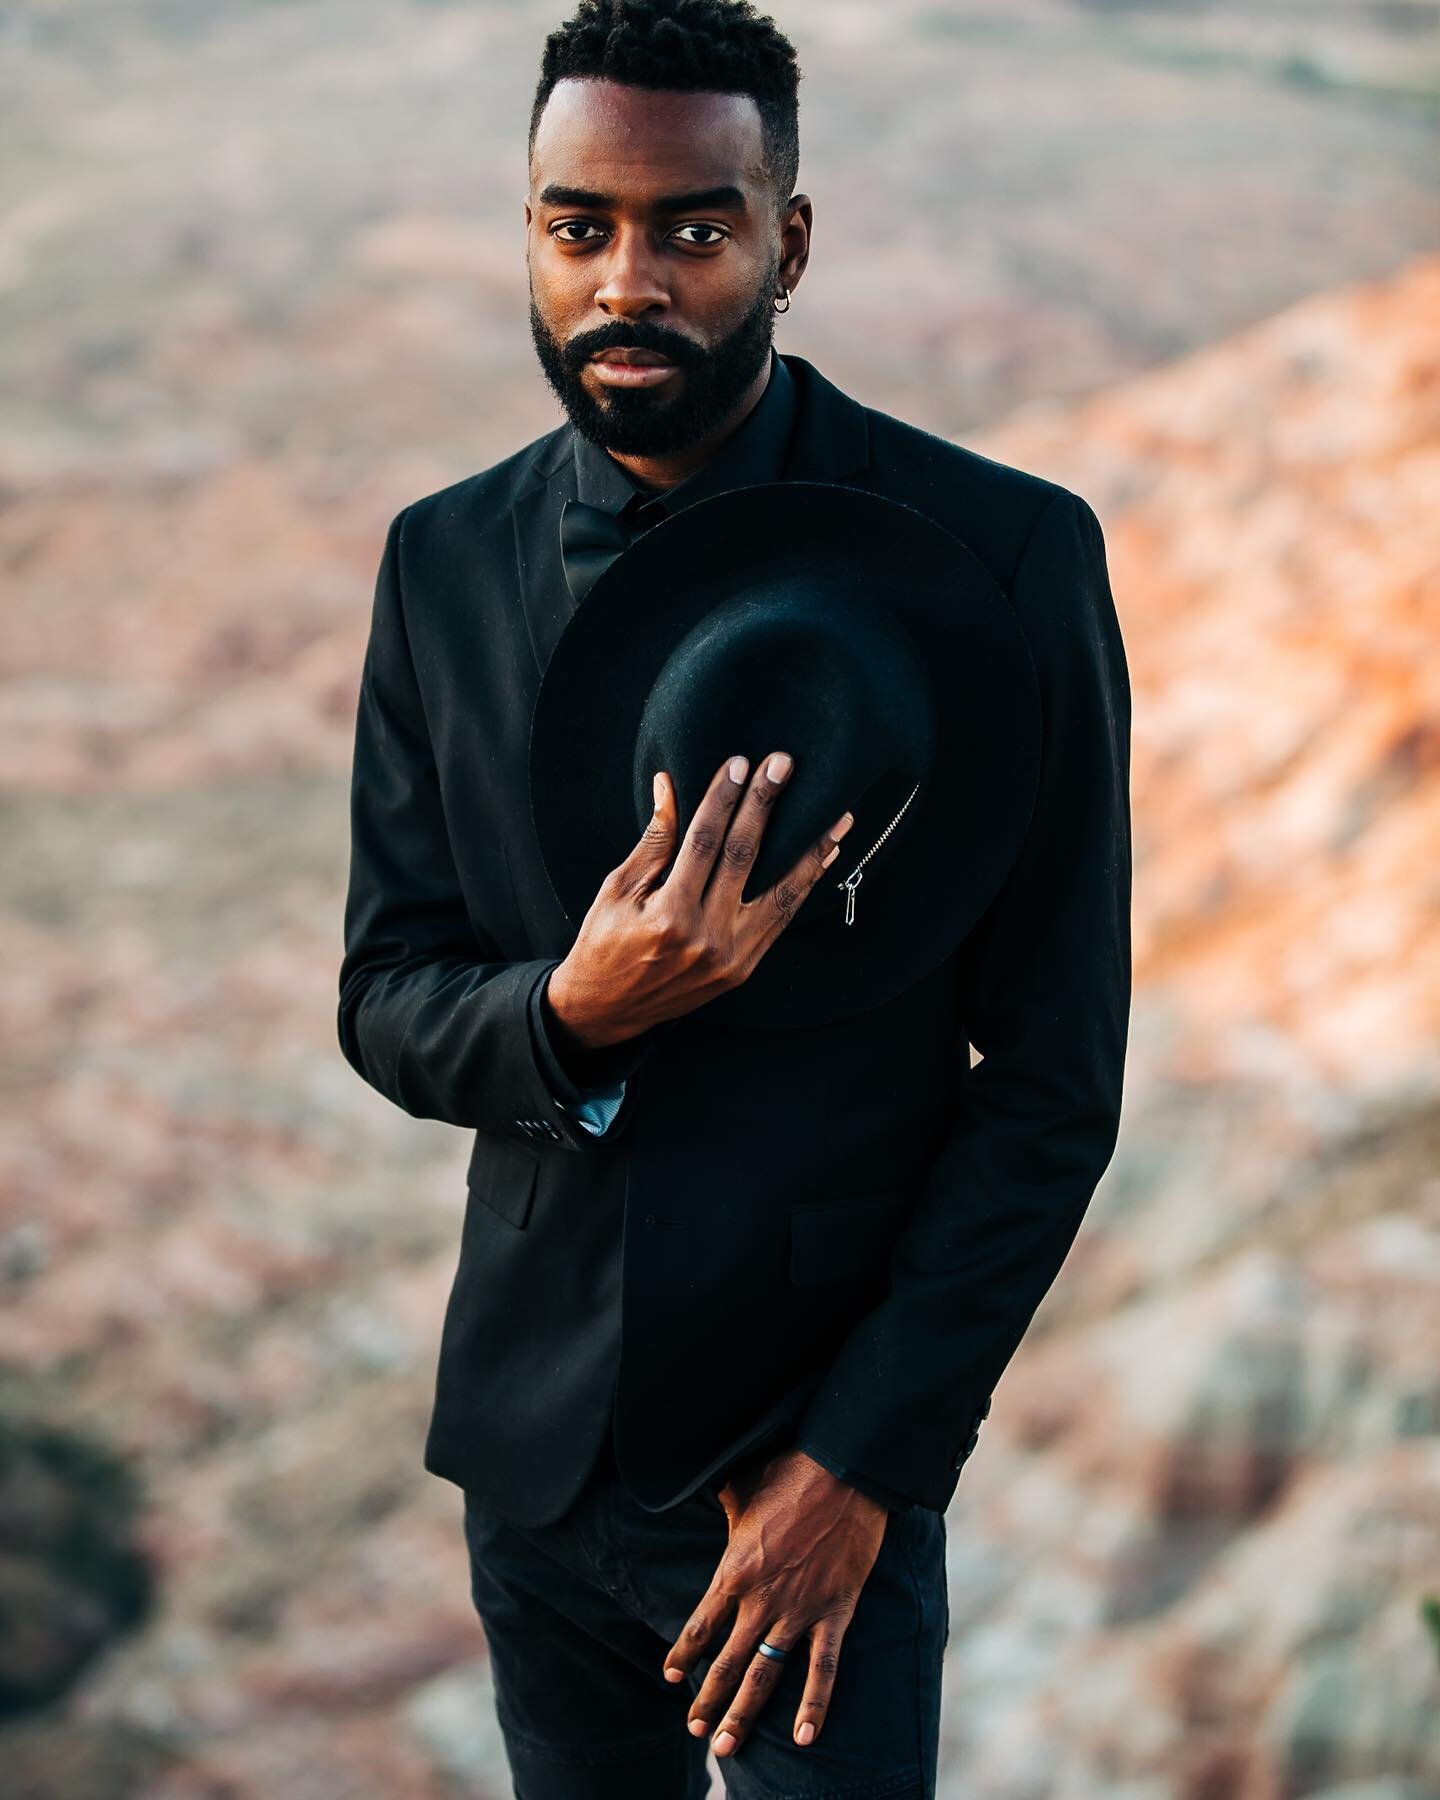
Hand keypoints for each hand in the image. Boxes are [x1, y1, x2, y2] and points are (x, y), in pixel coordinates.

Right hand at [546, 751, 854, 1050]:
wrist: (608, 1010)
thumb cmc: (604, 944)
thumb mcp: (617, 890)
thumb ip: (652, 841)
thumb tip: (671, 785)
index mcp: (669, 916)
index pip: (703, 842)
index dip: (723, 799)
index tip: (739, 764)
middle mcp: (707, 938)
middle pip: (744, 856)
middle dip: (766, 806)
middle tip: (784, 765)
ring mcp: (732, 957)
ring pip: (781, 892)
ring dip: (812, 850)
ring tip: (838, 815)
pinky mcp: (745, 968)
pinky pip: (782, 919)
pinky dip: (804, 885)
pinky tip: (823, 858)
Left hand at [661, 1446, 889, 1757]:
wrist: (843, 1472)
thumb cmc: (791, 1473)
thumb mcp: (744, 1487)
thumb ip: (724, 1504)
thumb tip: (707, 1491)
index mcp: (735, 1570)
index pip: (702, 1624)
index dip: (684, 1653)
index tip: (671, 1677)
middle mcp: (761, 1599)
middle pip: (728, 1661)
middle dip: (709, 1700)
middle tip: (696, 1730)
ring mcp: (799, 1610)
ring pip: (765, 1674)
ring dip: (744, 1713)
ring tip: (726, 1746)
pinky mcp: (835, 1612)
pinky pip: (823, 1669)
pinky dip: (814, 1706)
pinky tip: (803, 1738)